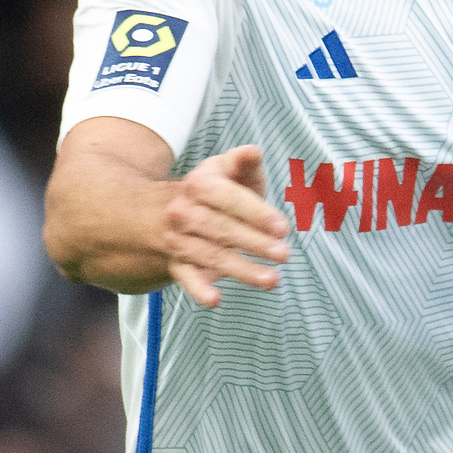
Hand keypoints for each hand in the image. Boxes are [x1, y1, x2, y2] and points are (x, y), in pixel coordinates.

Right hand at [162, 144, 288, 308]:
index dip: (253, 212)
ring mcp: (179, 239)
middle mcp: (184, 212)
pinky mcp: (178, 264)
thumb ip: (243, 164)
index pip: (225, 197)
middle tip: (284, 253)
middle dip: (253, 242)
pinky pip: (186, 278)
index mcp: (198, 184)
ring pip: (209, 254)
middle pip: (220, 228)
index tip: (282, 226)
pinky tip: (215, 300)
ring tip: (272, 280)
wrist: (168, 211)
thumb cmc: (216, 190)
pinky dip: (199, 289)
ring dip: (240, 269)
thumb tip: (253, 151)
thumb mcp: (227, 171)